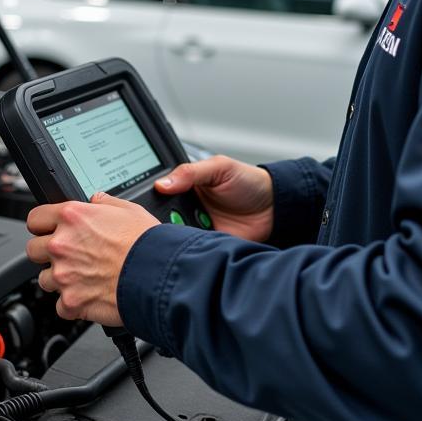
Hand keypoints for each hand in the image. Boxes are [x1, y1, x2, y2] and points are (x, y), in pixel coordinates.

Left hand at [26, 194, 158, 325]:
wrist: (158, 275)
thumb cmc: (147, 243)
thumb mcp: (129, 209)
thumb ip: (105, 202)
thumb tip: (97, 200)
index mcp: (72, 217)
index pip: (35, 218)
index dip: (43, 224)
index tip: (49, 229)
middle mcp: (62, 244)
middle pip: (33, 249)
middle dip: (47, 253)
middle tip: (70, 255)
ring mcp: (63, 275)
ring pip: (44, 279)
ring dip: (60, 279)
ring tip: (84, 277)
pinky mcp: (70, 302)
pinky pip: (60, 306)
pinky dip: (72, 304)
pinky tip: (89, 295)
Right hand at [155, 155, 273, 241]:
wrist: (275, 207)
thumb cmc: (249, 183)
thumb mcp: (220, 168)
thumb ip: (190, 172)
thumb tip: (162, 183)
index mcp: (185, 188)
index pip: (158, 196)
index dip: (151, 203)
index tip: (146, 208)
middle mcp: (186, 209)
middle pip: (161, 220)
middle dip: (162, 223)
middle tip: (171, 221)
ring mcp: (195, 228)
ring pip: (174, 238)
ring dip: (177, 238)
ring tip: (185, 232)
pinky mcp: (206, 246)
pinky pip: (192, 253)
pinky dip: (192, 252)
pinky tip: (195, 246)